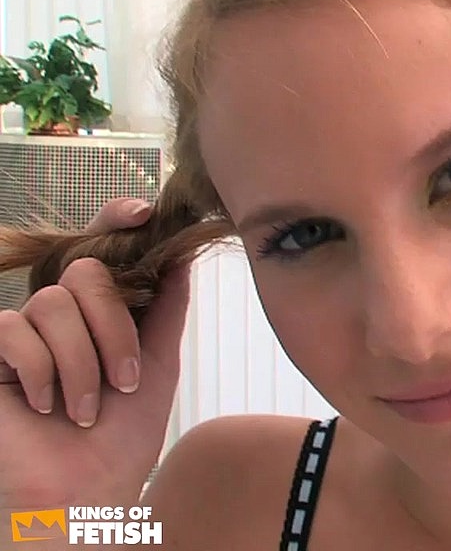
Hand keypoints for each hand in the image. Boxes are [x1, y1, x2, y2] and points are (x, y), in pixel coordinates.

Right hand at [0, 198, 188, 511]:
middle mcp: (60, 315)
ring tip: (86, 407)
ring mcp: (23, 333)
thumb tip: (182, 254)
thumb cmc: (123, 435)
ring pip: (53, 303)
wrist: (90, 488)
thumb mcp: (157, 364)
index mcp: (100, 312)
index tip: (144, 213)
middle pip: (85, 272)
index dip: (114, 220)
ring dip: (81, 362)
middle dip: (113, 327)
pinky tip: (49, 406)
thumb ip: (165, 309)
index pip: (100, 249)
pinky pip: (13, 329)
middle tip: (122, 380)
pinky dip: (42, 370)